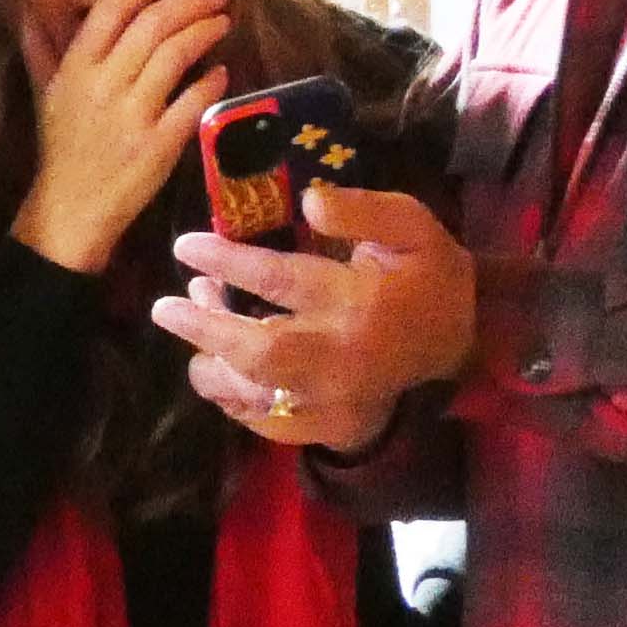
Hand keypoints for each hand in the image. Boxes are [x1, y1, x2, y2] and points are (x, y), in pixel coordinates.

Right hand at [11, 0, 229, 272]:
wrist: (69, 210)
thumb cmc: (62, 149)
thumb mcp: (46, 93)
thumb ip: (42, 48)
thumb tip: (27, 9)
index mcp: (77, 65)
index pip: (116, 3)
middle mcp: (104, 83)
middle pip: (154, 22)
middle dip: (191, 0)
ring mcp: (133, 115)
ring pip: (176, 54)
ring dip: (206, 30)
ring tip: (223, 21)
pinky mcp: (158, 146)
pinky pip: (191, 102)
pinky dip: (211, 81)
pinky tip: (222, 71)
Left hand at [152, 183, 475, 451]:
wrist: (461, 338)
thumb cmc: (429, 273)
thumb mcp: (413, 224)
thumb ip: (363, 210)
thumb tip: (307, 202)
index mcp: (360, 301)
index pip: (280, 280)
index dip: (226, 262)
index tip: (186, 247)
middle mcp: (341, 356)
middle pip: (258, 351)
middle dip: (203, 328)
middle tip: (165, 306)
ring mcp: (334, 399)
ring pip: (256, 393)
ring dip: (212, 365)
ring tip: (192, 325)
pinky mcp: (330, 424)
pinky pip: (267, 422)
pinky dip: (233, 400)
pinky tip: (217, 369)